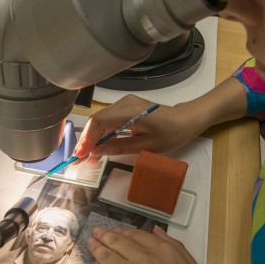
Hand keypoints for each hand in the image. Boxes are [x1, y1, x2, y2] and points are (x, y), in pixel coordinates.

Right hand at [73, 95, 200, 164]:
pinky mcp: (126, 107)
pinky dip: (102, 133)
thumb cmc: (171, 134)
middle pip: (97, 121)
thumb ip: (119, 148)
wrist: (185, 120)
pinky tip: (99, 147)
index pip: (99, 122)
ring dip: (93, 138)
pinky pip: (108, 120)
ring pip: (100, 120)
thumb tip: (96, 152)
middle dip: (86, 140)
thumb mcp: (145, 146)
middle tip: (78, 160)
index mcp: (131, 112)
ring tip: (87, 157)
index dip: (87, 139)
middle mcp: (124, 104)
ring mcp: (125, 103)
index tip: (80, 155)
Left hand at [86, 226, 227, 263]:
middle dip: (105, 236)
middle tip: (96, 232)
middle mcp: (144, 259)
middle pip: (118, 243)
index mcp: (165, 251)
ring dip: (96, 248)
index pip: (138, 235)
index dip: (125, 232)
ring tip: (90, 244)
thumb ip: (176, 249)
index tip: (117, 231)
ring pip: (107, 257)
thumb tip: (157, 232)